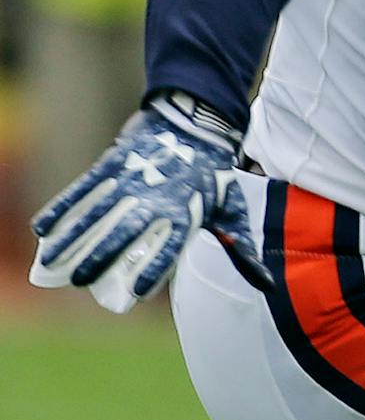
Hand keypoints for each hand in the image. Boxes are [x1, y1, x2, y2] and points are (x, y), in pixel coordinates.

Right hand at [29, 91, 266, 312]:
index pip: (170, 246)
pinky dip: (63, 206)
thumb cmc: (212, 177)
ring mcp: (133, 178)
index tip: (138, 294)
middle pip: (125, 231)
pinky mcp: (113, 163)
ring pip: (98, 211)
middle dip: (100, 256)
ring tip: (52, 262)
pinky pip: (84, 187)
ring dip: (72, 237)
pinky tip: (42, 228)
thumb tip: (266, 283)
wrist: (196, 124)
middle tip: (78, 280)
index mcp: (186, 211)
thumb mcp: (230, 210)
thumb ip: (240, 248)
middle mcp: (156, 197)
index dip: (155, 269)